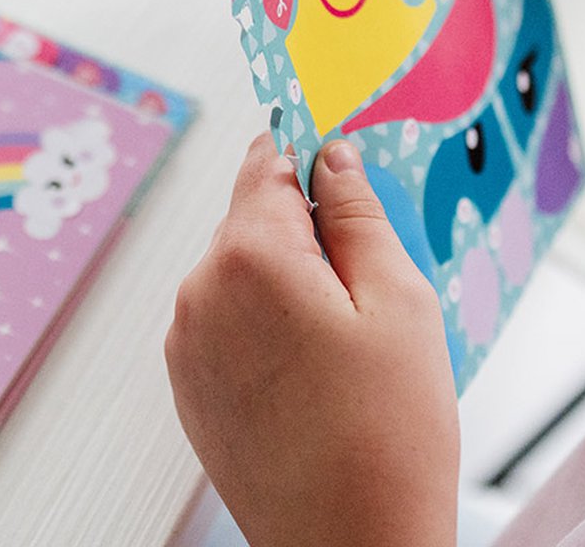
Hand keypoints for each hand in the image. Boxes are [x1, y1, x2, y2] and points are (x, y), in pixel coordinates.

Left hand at [165, 135, 458, 546]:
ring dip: (287, 276)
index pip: (267, 161)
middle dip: (306, 226)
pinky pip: (226, 318)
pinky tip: (314, 369)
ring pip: (241, 268)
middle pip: (253, 216)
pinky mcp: (188, 387)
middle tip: (367, 275)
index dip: (307, 151)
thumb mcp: (399, 300)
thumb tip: (332, 156)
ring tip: (345, 337)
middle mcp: (199, 293)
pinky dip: (266, 321)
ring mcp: (185, 344)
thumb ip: (357, 213)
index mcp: (249, 258)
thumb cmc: (389, 433)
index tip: (338, 156)